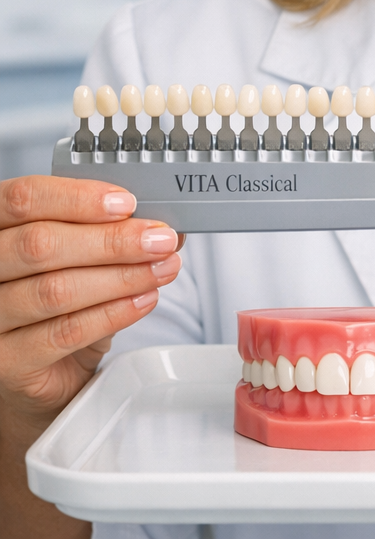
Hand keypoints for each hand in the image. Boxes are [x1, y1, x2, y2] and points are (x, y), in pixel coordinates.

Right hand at [0, 175, 182, 427]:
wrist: (41, 372)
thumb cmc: (56, 303)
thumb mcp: (81, 257)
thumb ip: (111, 233)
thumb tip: (161, 221)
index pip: (23, 199)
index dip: (77, 198)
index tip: (127, 203)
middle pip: (40, 244)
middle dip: (112, 240)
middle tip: (159, 239)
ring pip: (55, 290)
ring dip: (122, 276)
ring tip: (162, 268)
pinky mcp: (7, 363)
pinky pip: (65, 332)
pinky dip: (114, 312)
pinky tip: (143, 299)